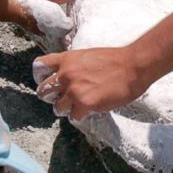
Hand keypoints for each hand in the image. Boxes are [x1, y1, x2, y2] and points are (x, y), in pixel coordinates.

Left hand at [33, 46, 147, 120]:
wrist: (133, 66)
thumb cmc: (115, 60)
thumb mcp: (87, 55)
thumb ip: (74, 65)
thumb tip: (67, 76)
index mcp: (67, 59)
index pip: (39, 66)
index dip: (40, 77)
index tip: (47, 82)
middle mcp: (66, 74)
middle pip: (43, 91)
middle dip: (51, 97)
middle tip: (62, 99)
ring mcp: (74, 90)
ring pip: (57, 107)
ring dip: (66, 109)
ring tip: (77, 107)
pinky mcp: (84, 103)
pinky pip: (73, 116)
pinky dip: (80, 116)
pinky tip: (89, 111)